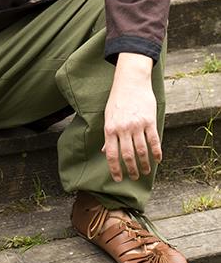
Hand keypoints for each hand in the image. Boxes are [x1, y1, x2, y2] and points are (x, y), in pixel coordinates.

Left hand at [102, 53, 161, 181]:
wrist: (130, 82)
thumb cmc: (117, 100)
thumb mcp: (108, 117)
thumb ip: (108, 136)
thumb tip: (104, 152)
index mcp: (110, 129)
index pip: (111, 154)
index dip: (115, 169)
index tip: (118, 179)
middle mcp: (123, 128)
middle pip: (127, 155)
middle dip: (131, 170)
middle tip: (134, 177)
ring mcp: (137, 125)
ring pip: (142, 150)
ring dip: (145, 164)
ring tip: (146, 171)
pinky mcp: (149, 120)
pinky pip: (154, 140)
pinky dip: (156, 152)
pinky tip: (158, 159)